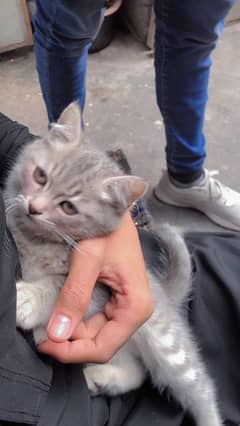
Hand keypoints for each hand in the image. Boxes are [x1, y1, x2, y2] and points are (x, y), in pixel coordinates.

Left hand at [38, 213, 153, 362]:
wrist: (115, 208)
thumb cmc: (108, 228)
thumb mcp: (88, 259)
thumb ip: (75, 296)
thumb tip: (57, 334)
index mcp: (135, 307)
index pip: (103, 347)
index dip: (73, 352)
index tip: (45, 344)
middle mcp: (135, 312)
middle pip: (100, 343)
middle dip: (70, 343)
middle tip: (41, 334)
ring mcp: (127, 306)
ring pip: (96, 334)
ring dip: (72, 333)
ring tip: (49, 323)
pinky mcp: (118, 300)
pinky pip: (96, 321)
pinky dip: (77, 322)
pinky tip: (63, 314)